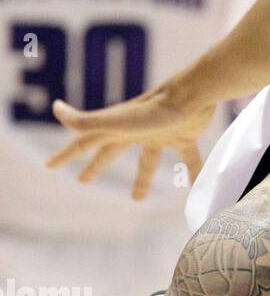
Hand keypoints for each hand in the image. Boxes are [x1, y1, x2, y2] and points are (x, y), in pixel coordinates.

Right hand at [46, 86, 216, 199]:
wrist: (193, 96)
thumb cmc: (154, 111)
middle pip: (111, 152)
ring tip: (136, 199)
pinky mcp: (184, 136)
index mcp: (116, 129)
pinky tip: (194, 187)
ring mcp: (160, 133)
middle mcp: (135, 131)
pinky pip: (188, 159)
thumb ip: (87, 121)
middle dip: (95, 166)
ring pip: (147, 160)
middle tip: (82, 181)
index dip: (66, 155)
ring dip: (142, 179)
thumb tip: (56, 109)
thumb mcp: (117, 120)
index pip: (84, 143)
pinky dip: (191, 172)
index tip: (49, 165)